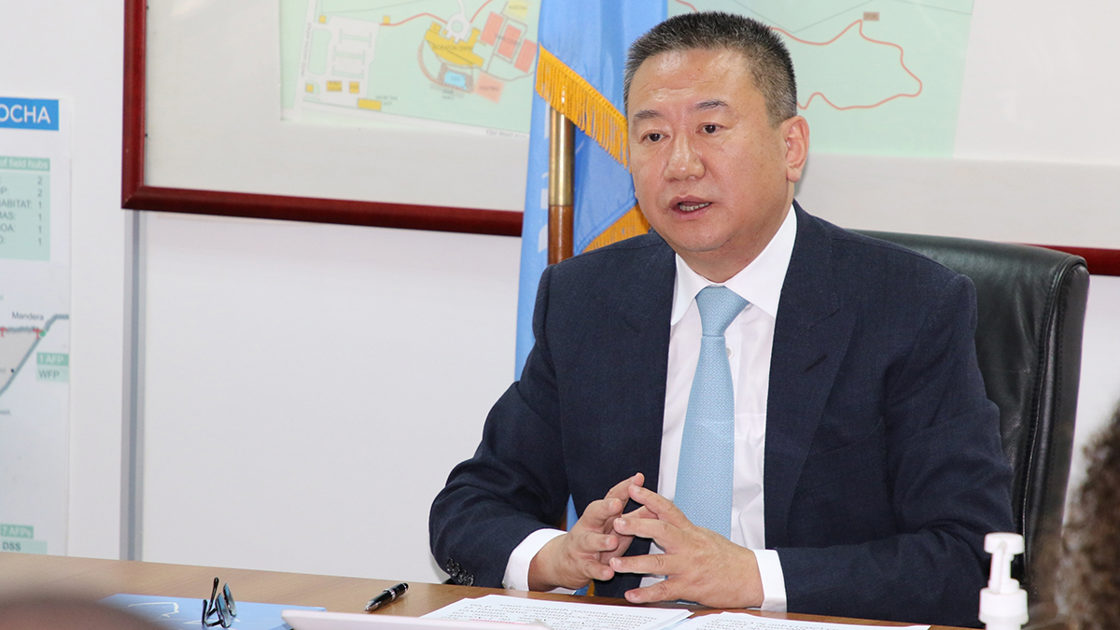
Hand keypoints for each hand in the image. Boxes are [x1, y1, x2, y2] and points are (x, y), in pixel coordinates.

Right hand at [527, 473, 645, 590]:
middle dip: (605, 508)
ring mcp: (583, 546)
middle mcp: (589, 526)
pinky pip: (590, 568)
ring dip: (601, 541)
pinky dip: (599, 570)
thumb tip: (658, 505)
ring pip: (589, 541)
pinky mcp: (582, 566)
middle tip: (617, 504)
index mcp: (600, 515)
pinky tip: (609, 572)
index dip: (625, 488)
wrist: (565, 562)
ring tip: (612, 541)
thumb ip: (634, 516)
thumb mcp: (615, 526)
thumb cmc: (597, 540)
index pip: (612, 497)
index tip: (637, 479)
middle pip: (594, 513)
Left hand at [608, 483, 763, 607]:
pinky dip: (646, 593)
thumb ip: (682, 528)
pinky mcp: (689, 587)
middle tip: (616, 522)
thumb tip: (662, 515)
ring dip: (633, 563)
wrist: (750, 577)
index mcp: (690, 531)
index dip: (650, 497)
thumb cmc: (727, 557)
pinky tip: (631, 595)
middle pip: (660, 531)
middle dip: (637, 526)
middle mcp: (688, 546)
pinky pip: (664, 591)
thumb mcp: (704, 535)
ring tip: (614, 562)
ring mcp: (688, 567)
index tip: (633, 489)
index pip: (668, 509)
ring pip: (657, 563)